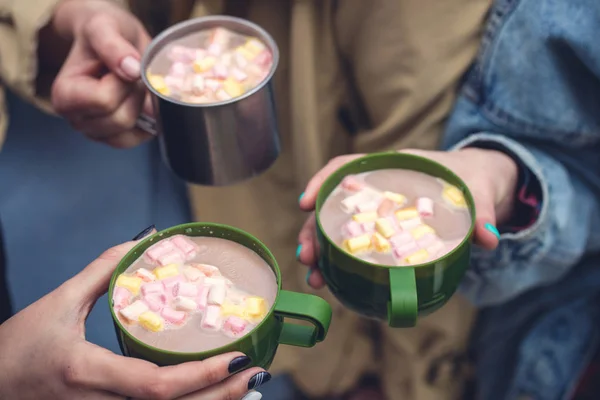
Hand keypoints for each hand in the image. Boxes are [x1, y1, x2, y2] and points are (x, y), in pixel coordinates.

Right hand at [0, 235, 266, 398]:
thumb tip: (142, 242)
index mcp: (89, 373)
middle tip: (255, 373)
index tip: (237, 356)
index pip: (157, 386)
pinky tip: (212, 398)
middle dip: (222, 397)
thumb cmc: (16, 349)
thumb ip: (102, 270)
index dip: (203, 375)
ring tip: (245, 387)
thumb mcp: (58, 303)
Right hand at [50, 0, 152, 147]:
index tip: (121, 65)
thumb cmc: (103, 32)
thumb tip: (132, 71)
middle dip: (135, 94)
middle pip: (121, 120)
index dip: (123, 81)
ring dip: (142, 108)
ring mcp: (96, 132)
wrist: (111, 39)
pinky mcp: (115, 138)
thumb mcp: (104, 26)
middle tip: (130, 74)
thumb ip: (113, 45)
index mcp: (64, 95)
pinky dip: (149, 122)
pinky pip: (139, 140)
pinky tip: (144, 101)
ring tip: (133, 86)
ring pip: (131, 133)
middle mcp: (76, 119)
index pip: (105, 100)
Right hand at [297, 148, 518, 288]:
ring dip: (322, 250)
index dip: (321, 183)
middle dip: (314, 229)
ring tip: (315, 276)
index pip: (346, 168)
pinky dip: (341, 260)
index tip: (305, 204)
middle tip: (306, 257)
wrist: (480, 185)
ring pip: (339, 227)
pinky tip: (334, 280)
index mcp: (393, 168)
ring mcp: (378, 212)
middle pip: (334, 204)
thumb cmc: (473, 179)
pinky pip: (356, 243)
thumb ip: (482, 211)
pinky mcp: (385, 231)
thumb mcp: (479, 190)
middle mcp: (378, 190)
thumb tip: (487, 239)